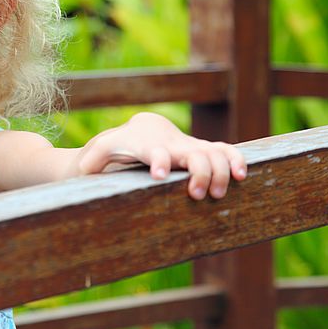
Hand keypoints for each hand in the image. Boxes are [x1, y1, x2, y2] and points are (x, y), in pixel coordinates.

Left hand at [76, 112, 246, 199]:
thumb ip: (93, 158)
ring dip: (220, 172)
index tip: (161, 175)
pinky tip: (242, 176)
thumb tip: (85, 169)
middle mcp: (171, 143)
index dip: (159, 160)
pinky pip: (225, 151)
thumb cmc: (117, 148)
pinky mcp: (203, 150)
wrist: (138, 133)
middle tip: (196, 195)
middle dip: (199, 172)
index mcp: (146, 144)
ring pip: (214, 152)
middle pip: (193, 152)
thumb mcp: (100, 153)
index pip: (154, 149)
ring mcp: (189, 146)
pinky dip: (236, 160)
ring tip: (218, 194)